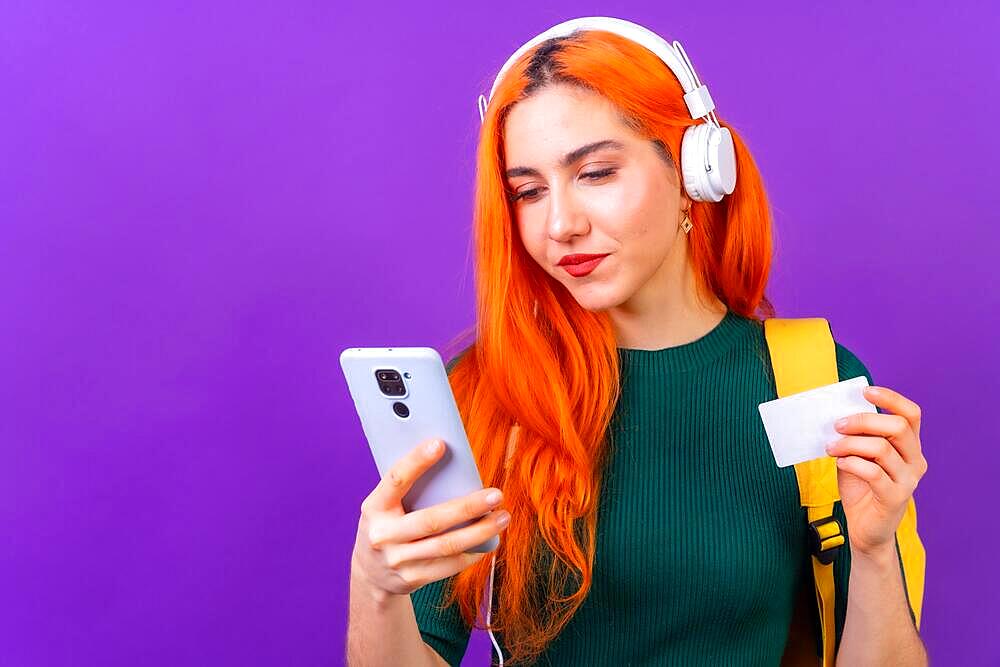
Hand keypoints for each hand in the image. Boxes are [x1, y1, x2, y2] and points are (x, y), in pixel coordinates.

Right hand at [351, 438, 509, 598]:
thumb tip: (450, 464)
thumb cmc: (386, 526)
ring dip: (480, 532)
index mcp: (374, 508)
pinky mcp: (413, 578)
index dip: (416, 461)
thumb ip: (408, 488)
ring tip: (503, 518)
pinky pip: (450, 565)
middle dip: (468, 507)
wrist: (370, 574)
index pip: (396, 480)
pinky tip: (489, 542)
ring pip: (447, 545)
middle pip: (432, 520)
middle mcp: (383, 535)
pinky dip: (473, 552)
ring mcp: (398, 560)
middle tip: (496, 495)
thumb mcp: (384, 506)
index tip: (440, 444)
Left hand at [825, 385, 928, 557]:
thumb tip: (836, 414)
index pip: (911, 414)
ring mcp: (908, 480)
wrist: (865, 528)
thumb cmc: (861, 486)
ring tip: (831, 448)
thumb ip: (856, 436)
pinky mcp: (895, 497)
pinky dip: (851, 463)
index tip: (865, 391)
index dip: (891, 398)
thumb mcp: (858, 455)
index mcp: (910, 446)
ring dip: (850, 443)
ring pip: (882, 449)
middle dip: (863, 421)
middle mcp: (915, 460)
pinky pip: (872, 472)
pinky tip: (840, 463)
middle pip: (897, 427)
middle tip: (837, 425)